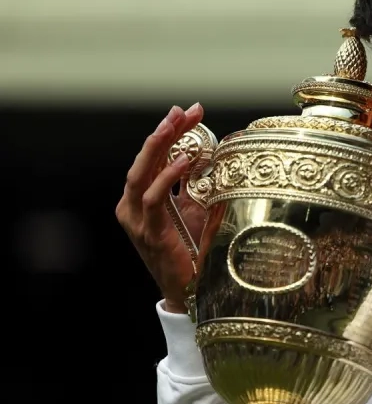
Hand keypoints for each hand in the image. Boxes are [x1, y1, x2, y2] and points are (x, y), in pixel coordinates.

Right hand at [116, 103, 206, 312]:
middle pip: (144, 161)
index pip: (152, 158)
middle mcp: (133, 207)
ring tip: (177, 125)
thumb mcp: (194, 210)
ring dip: (159, 147)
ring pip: (141, 174)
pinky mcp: (150, 234)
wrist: (189, 291)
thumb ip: (192, 184)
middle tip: (181, 111)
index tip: (189, 112)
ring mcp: (137, 221)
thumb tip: (207, 153)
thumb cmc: (190, 251)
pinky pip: (154, 200)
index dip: (168, 133)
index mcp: (142, 199)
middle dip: (163, 132)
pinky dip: (167, 178)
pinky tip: (184, 160)